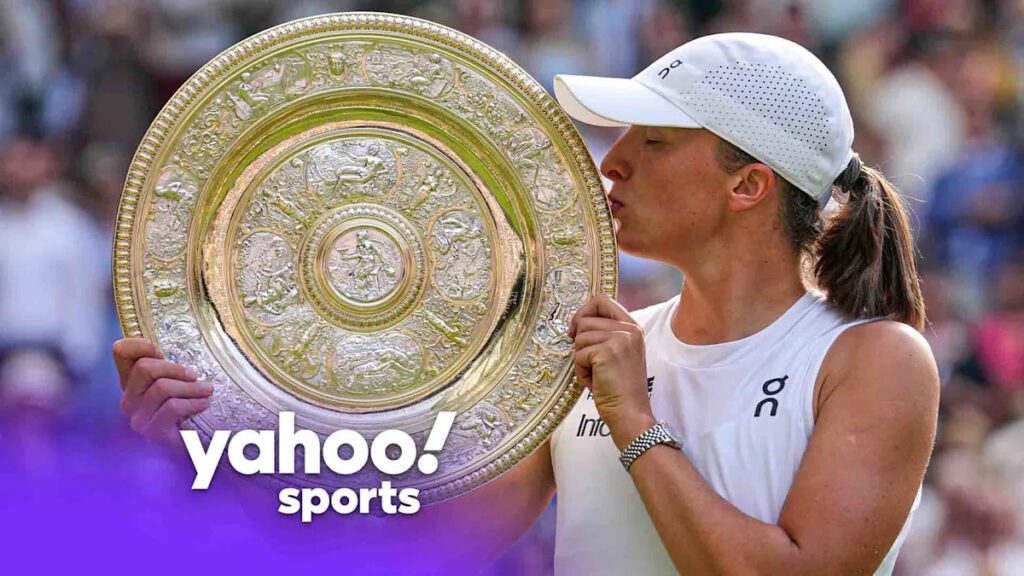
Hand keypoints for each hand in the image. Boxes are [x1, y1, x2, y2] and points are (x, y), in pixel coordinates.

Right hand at [113, 338, 212, 448]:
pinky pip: (172, 407)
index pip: (121, 352)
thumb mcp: (179, 381)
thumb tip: (166, 348)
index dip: (141, 344)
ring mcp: (138, 418)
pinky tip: (204, 405)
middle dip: (175, 368)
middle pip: (144, 368)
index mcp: (132, 383)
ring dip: (191, 387)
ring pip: (162, 387)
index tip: (163, 350)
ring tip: (207, 391)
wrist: (199, 446)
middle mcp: (129, 400)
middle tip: (195, 375)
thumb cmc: (190, 409)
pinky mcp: (152, 432)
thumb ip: (169, 365)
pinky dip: (193, 402)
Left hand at [569, 294, 654, 445]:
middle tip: (591, 363)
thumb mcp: (618, 354)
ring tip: (597, 375)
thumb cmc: (619, 389)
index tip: (577, 331)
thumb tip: (576, 322)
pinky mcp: (606, 352)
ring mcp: (619, 339)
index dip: (584, 312)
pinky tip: (595, 382)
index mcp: (632, 327)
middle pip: (585, 319)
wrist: (630, 413)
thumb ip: (606, 334)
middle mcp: (629, 329)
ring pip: (579, 337)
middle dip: (580, 343)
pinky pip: (578, 355)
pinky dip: (581, 371)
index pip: (602, 300)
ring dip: (581, 360)